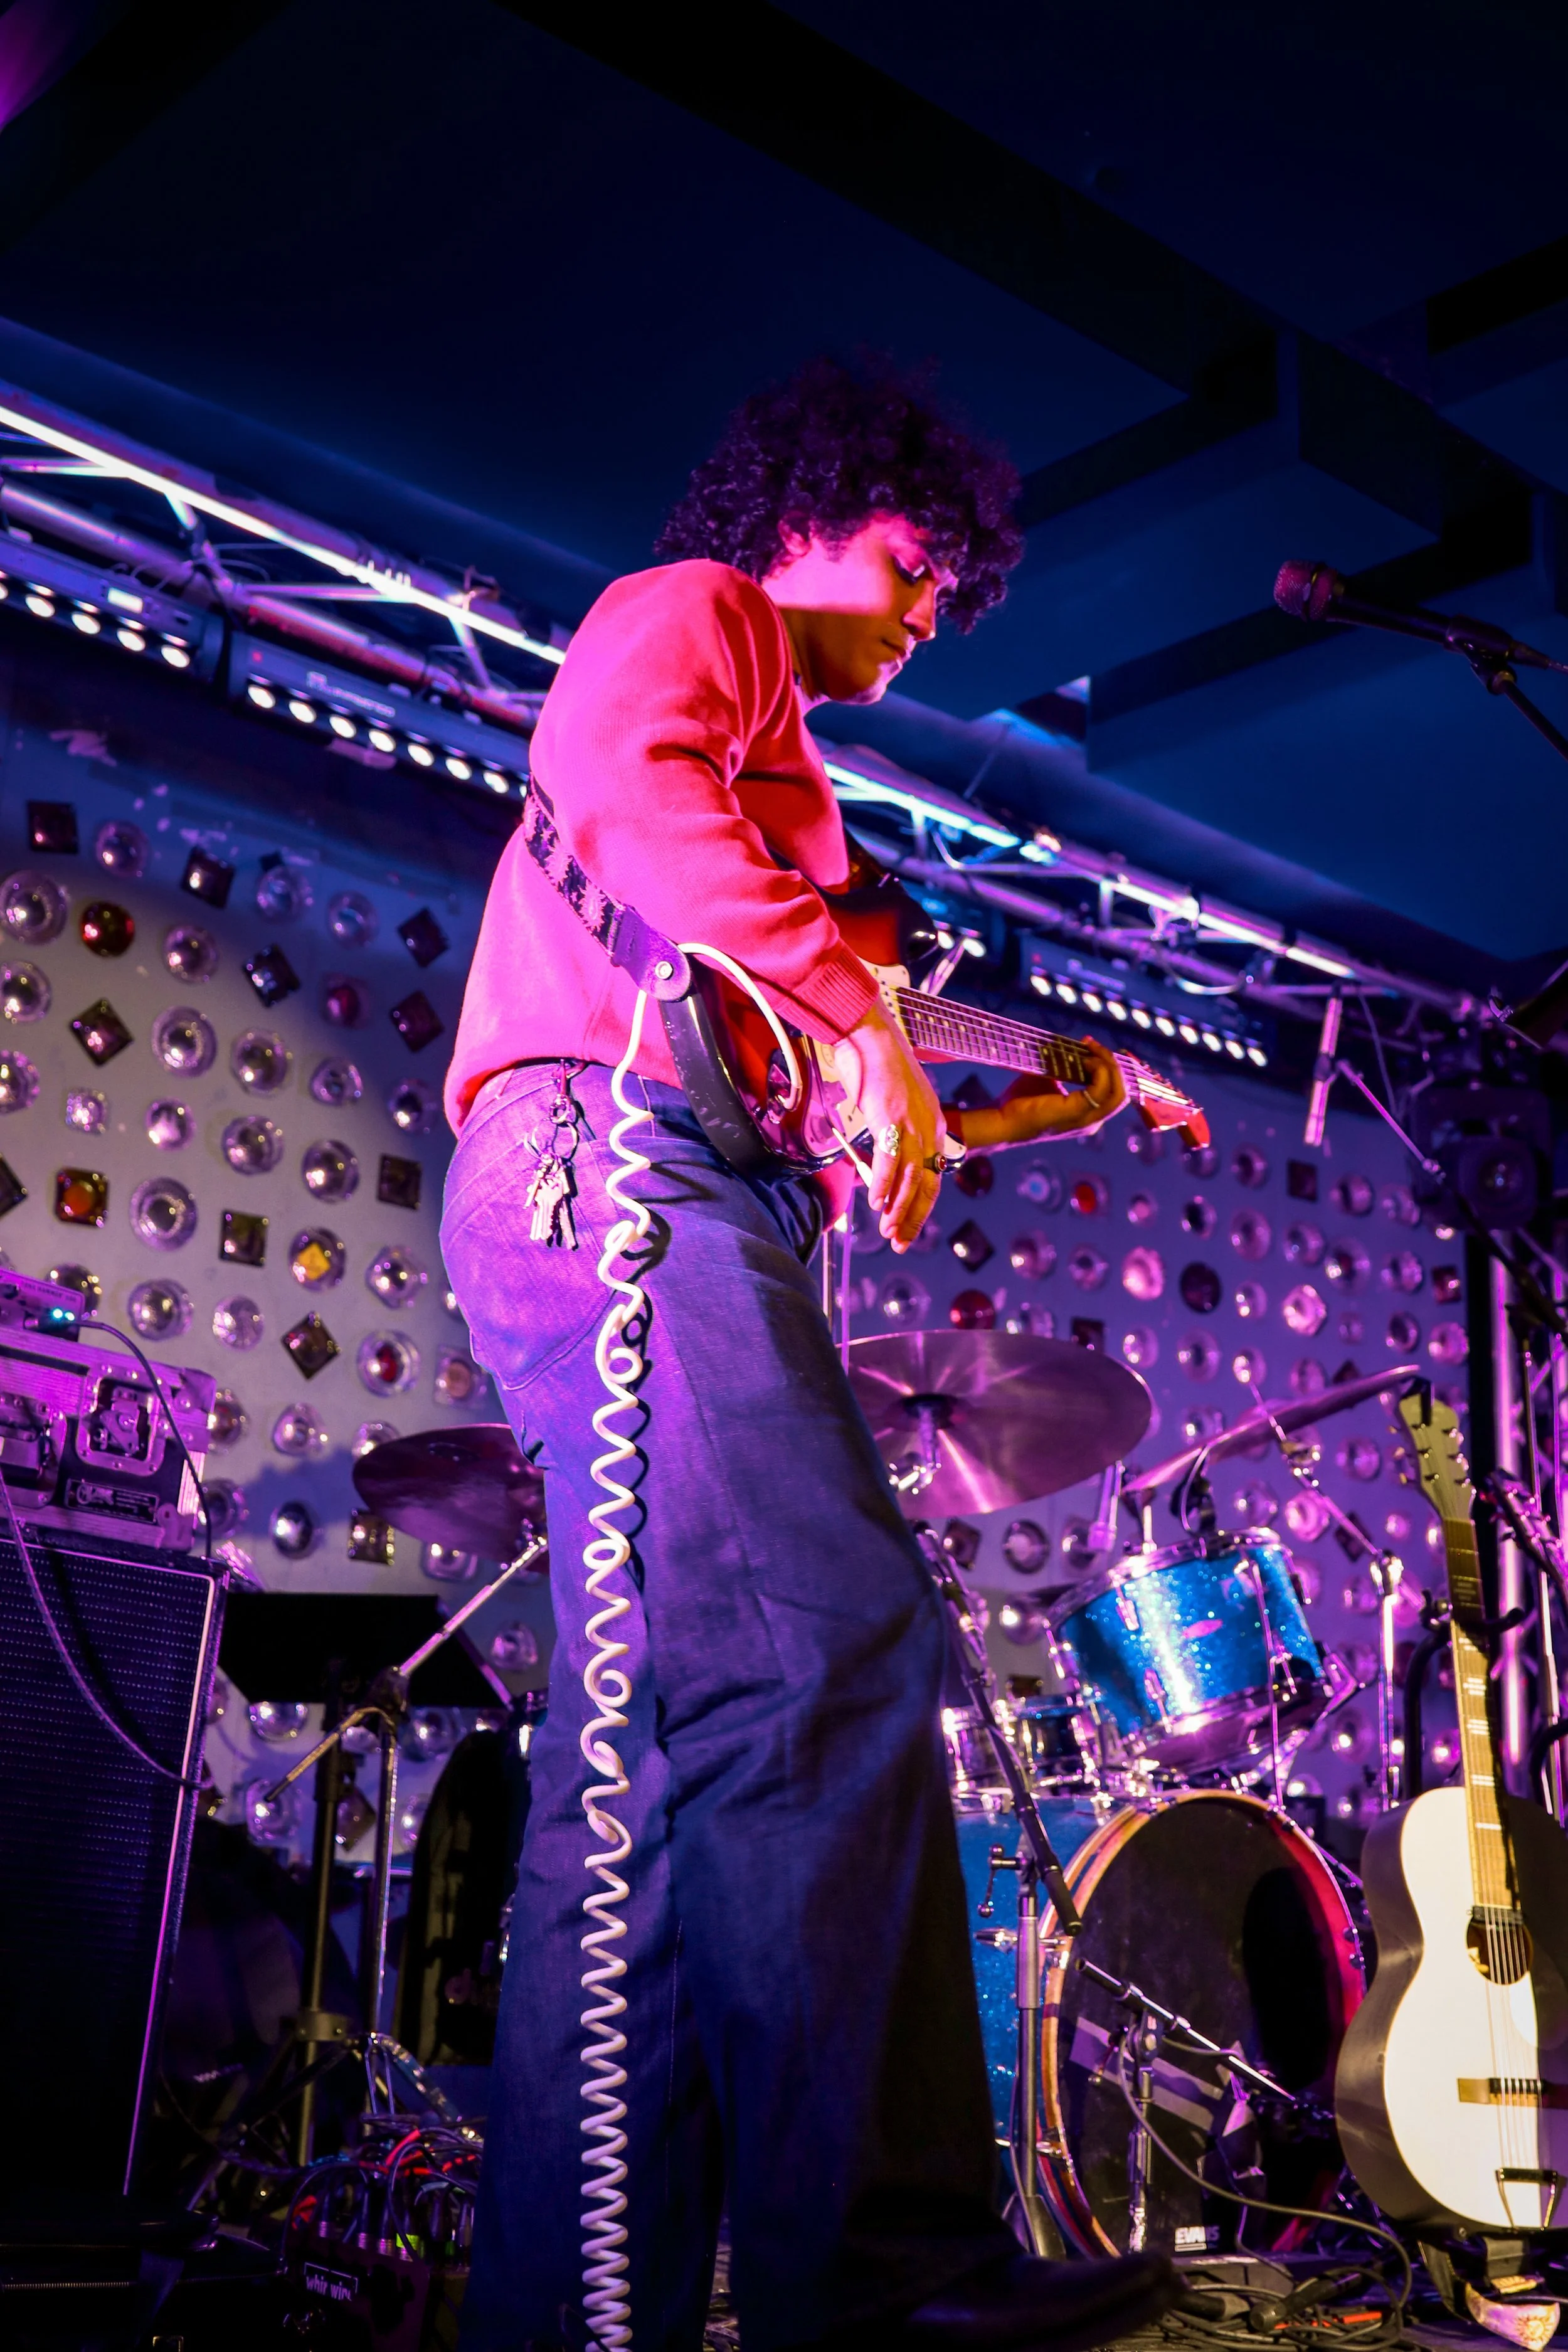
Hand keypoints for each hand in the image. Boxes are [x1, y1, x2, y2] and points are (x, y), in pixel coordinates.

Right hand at [834, 1000, 945, 1249]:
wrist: (868, 1032)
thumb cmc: (875, 1066)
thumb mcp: (891, 1105)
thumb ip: (892, 1132)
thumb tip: (880, 1161)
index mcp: (932, 1123)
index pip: (933, 1176)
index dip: (920, 1208)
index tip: (905, 1230)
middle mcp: (928, 1125)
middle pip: (928, 1183)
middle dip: (912, 1218)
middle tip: (899, 1243)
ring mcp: (911, 1121)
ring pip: (912, 1176)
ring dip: (898, 1208)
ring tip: (888, 1231)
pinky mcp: (890, 1115)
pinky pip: (890, 1158)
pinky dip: (883, 1183)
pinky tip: (875, 1202)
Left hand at [944, 1036, 1128, 1150]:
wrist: (1001, 1120)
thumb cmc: (1020, 1101)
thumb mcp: (1049, 1080)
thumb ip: (1066, 1068)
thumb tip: (1078, 1046)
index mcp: (1087, 1115)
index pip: (1114, 1092)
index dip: (1110, 1068)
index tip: (1093, 1046)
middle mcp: (1091, 1121)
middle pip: (1121, 1092)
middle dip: (1112, 1063)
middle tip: (1093, 1044)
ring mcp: (1086, 1120)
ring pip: (1118, 1092)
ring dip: (1108, 1065)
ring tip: (1090, 1049)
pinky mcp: (1075, 1113)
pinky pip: (1101, 1090)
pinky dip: (1099, 1071)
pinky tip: (1085, 1060)